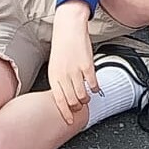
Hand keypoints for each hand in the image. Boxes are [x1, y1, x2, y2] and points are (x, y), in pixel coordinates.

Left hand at [46, 2, 97, 125]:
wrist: (68, 27)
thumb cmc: (62, 46)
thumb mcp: (55, 65)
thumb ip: (59, 80)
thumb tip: (63, 97)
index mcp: (54, 76)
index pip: (59, 101)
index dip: (65, 113)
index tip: (69, 121)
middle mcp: (63, 75)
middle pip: (71, 101)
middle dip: (77, 107)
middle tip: (80, 106)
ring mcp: (75, 71)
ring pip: (83, 96)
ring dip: (86, 99)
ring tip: (87, 95)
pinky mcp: (87, 65)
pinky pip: (93, 84)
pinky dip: (95, 88)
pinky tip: (94, 86)